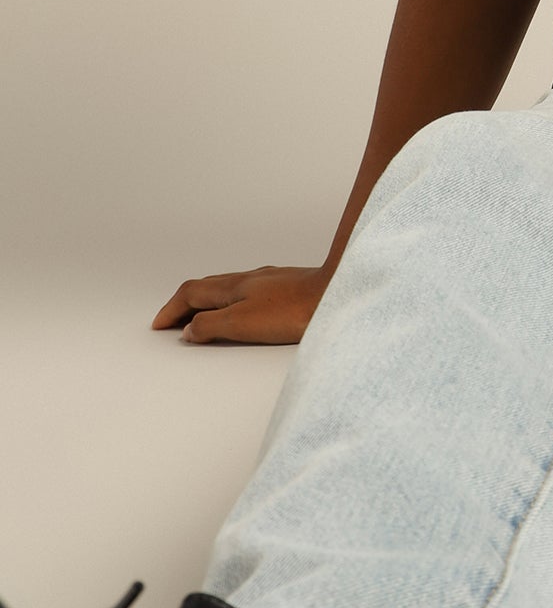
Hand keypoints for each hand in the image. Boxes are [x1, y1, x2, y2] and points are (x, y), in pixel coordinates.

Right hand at [150, 263, 331, 344]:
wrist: (337, 294)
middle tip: (172, 322)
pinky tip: (243, 311)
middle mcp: (250, 279)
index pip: (191, 292)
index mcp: (234, 286)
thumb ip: (211, 324)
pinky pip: (248, 291)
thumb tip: (189, 329)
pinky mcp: (288, 288)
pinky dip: (232, 302)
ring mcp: (270, 281)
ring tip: (201, 318)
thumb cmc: (294, 311)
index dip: (171, 309)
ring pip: (228, 288)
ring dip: (208, 302)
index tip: (159, 325)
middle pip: (207, 287)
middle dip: (185, 304)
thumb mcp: (242, 323)